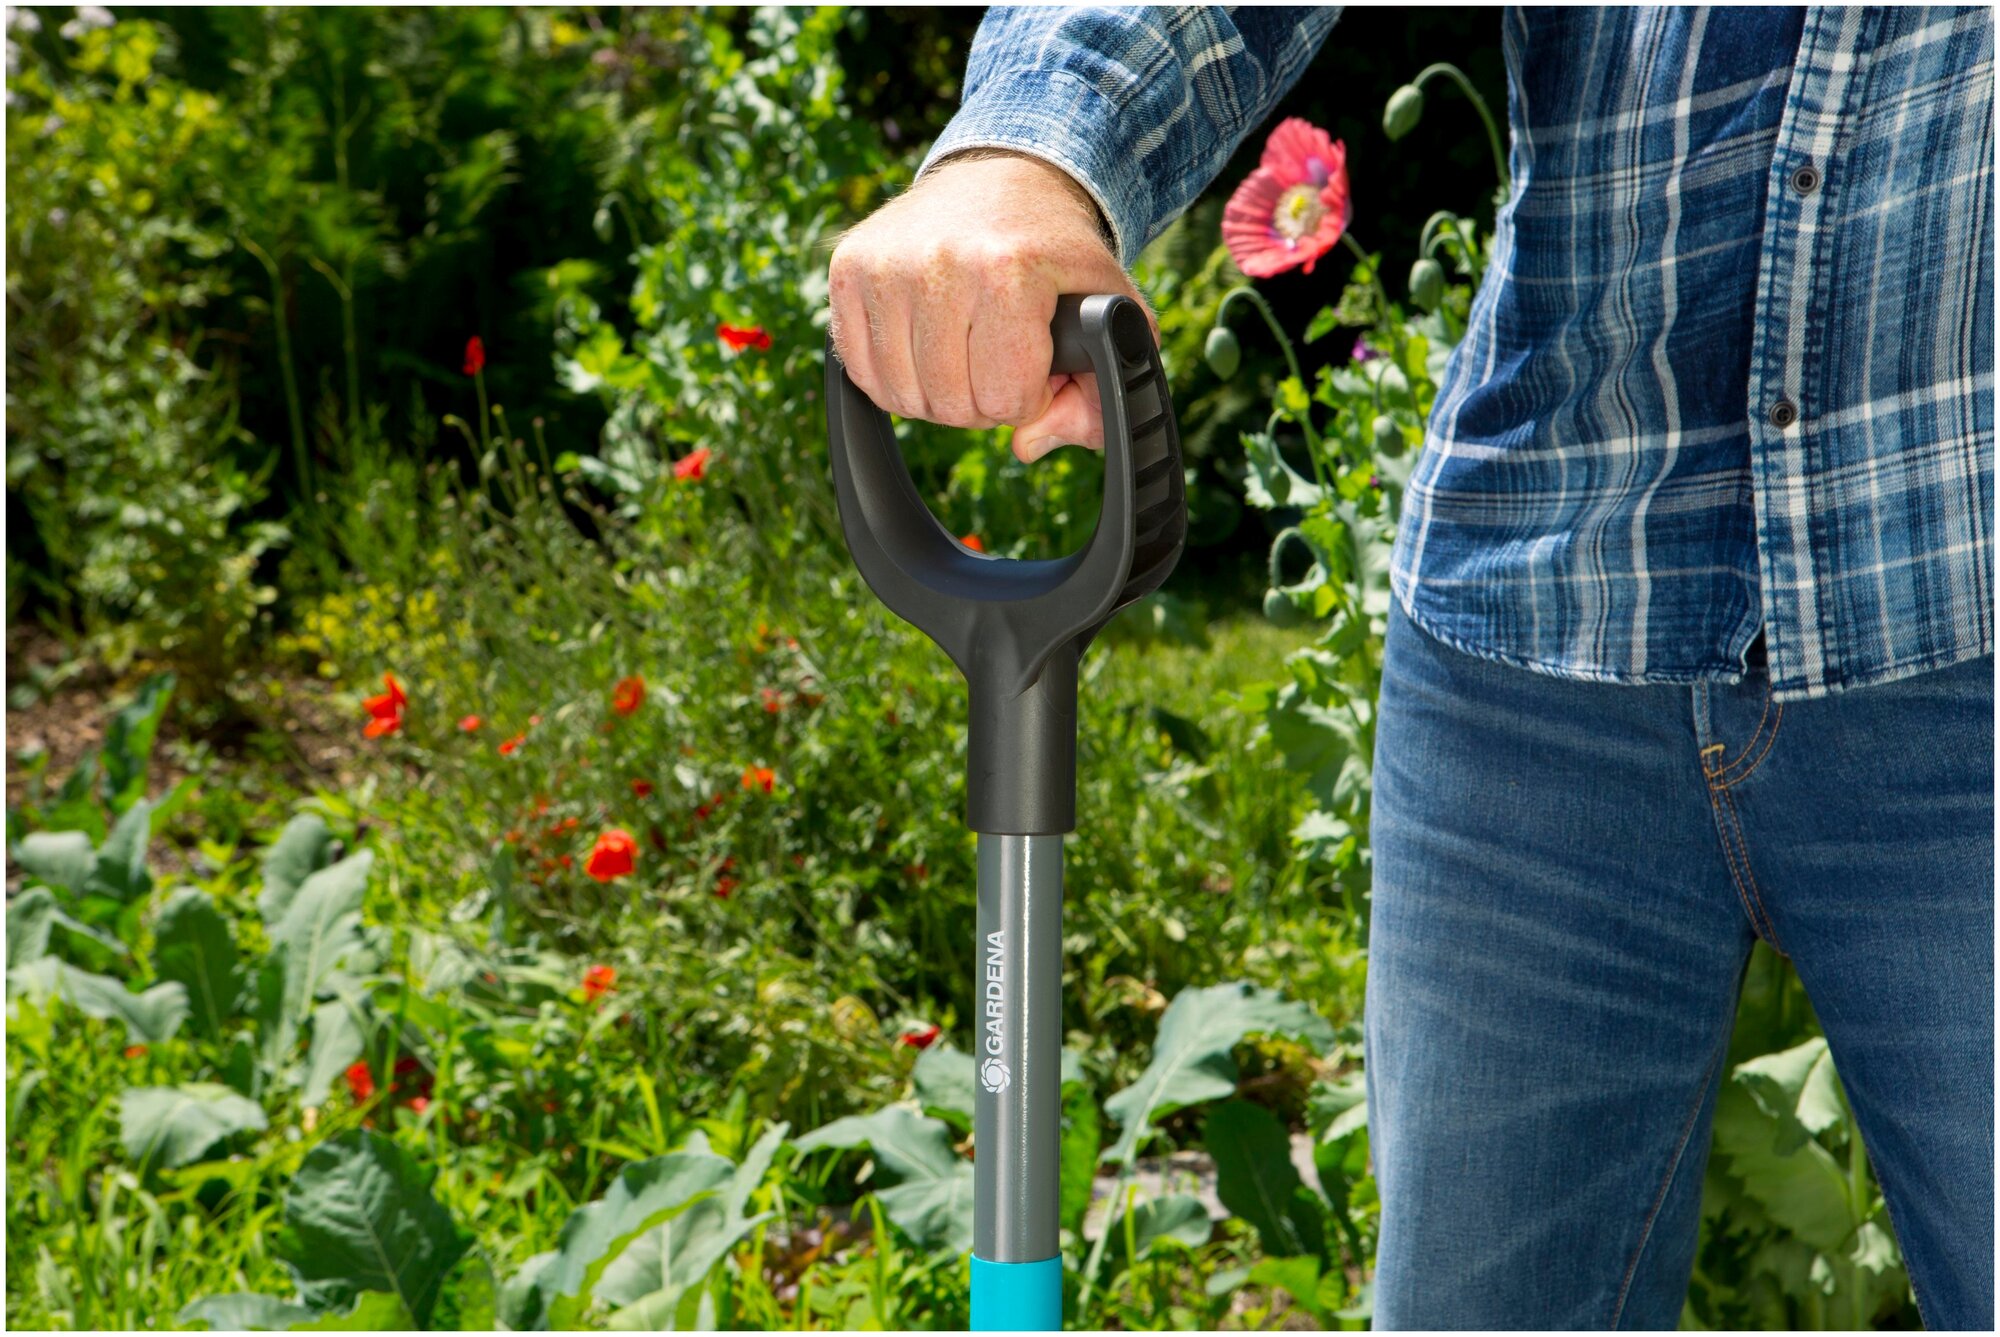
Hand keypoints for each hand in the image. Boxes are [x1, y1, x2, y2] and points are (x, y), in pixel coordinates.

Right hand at [828, 151, 1154, 461]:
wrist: (1005, 174)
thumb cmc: (1056, 252)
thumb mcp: (1109, 311)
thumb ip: (1100, 396)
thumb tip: (1028, 445)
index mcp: (1007, 269)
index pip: (1006, 399)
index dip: (1029, 395)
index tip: (1036, 360)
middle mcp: (937, 261)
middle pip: (952, 405)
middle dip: (984, 399)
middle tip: (1000, 355)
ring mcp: (884, 263)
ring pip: (903, 398)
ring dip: (939, 393)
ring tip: (965, 349)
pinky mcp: (847, 268)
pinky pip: (862, 374)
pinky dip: (896, 378)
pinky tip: (926, 346)